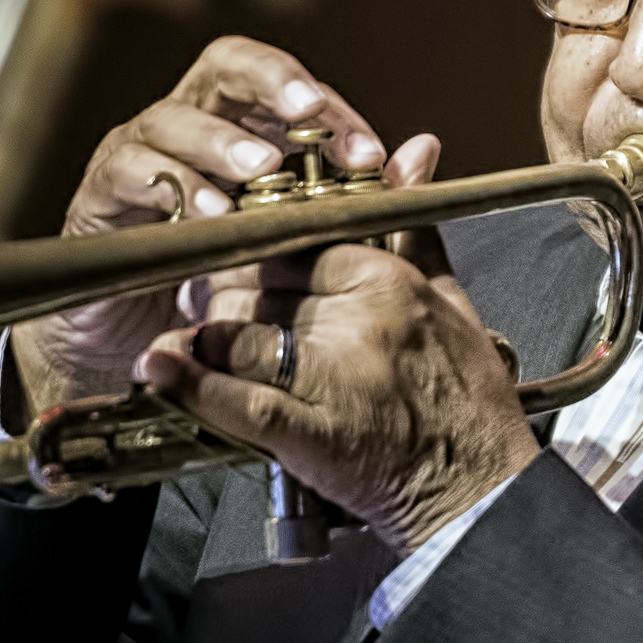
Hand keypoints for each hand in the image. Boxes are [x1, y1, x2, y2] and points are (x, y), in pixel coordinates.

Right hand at [9, 38, 393, 419]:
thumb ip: (357, 197)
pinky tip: (208, 213)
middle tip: (309, 114)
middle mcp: (188, 125)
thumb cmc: (217, 284)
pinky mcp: (99, 195)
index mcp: (240, 127)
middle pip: (225, 66)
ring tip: (260, 169)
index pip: (287, 88)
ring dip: (221, 141)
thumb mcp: (295, 244)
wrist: (135, 346)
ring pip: (173, 117)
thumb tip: (423, 151)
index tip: (368, 154)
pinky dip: (172, 187)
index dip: (329, 108)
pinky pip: (129, 171)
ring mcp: (138, 154)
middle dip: (271, 83)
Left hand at [134, 202, 541, 556]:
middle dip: (224, 301)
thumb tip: (416, 151)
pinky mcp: (312, 434)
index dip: (257, 259)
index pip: (293, 245)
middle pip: (255, 290)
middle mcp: (359, 320)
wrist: (483, 491)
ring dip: (205, 343)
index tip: (242, 271)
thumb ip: (416, 227)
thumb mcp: (452, 299)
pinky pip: (237, 399)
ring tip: (193, 349)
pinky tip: (160, 370)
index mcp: (387, 280)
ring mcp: (334, 376)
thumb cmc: (467, 403)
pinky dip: (190, 385)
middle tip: (210, 313)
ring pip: (235, 336)